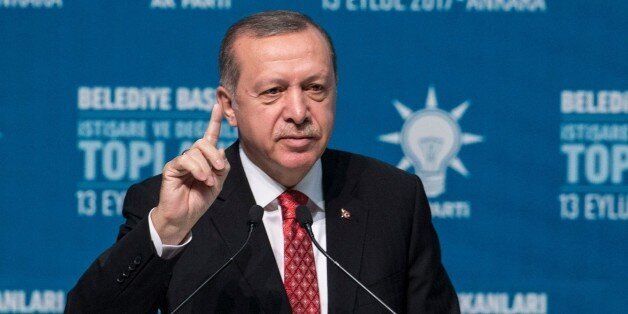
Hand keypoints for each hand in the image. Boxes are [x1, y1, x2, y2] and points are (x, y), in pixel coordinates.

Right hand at [151, 103, 229, 244]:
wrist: (185, 217)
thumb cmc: (200, 200)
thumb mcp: (218, 183)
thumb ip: (222, 166)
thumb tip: (220, 149)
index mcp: (204, 159)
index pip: (209, 136)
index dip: (213, 121)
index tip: (216, 106)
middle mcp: (192, 157)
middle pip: (204, 142)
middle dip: (215, 155)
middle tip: (219, 170)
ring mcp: (181, 161)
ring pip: (196, 151)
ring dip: (207, 167)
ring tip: (207, 181)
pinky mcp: (171, 168)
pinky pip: (186, 160)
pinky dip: (197, 169)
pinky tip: (201, 178)